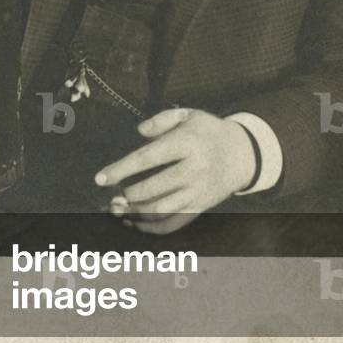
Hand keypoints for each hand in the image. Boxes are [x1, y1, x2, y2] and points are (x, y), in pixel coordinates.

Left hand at [94, 107, 256, 234]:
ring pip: (161, 209)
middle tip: (110, 195)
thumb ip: (161, 120)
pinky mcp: (201, 207)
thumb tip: (140, 132)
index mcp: (187, 143)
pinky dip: (152, 228)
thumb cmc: (208, 132)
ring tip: (117, 209)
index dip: (122, 169)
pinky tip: (135, 224)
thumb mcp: (188, 114)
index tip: (101, 178)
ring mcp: (198, 191)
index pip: (148, 158)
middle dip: (127, 194)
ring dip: (135, 212)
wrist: (242, 154)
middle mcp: (194, 169)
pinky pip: (174, 223)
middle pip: (153, 188)